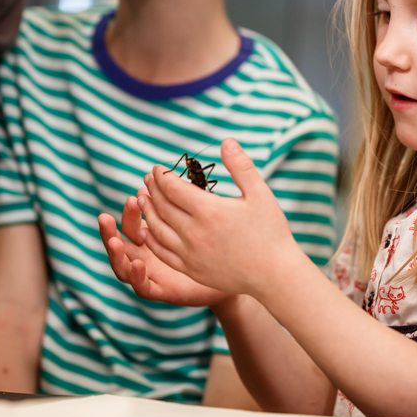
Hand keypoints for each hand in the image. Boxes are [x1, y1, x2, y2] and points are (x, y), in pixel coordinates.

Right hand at [98, 197, 230, 307]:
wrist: (230, 276)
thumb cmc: (213, 245)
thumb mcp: (196, 221)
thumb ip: (182, 203)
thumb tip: (172, 176)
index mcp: (150, 238)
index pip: (131, 223)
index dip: (130, 211)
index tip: (136, 194)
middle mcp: (145, 256)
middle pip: (119, 243)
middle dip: (109, 230)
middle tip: (104, 217)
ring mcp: (151, 275)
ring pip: (123, 267)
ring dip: (116, 254)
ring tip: (114, 241)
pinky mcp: (161, 292)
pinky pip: (143, 287)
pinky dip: (137, 277)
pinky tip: (138, 265)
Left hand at [137, 138, 304, 299]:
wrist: (275, 275)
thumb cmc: (271, 232)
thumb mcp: (260, 194)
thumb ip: (241, 166)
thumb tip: (227, 141)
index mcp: (208, 210)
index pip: (173, 188)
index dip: (161, 176)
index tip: (157, 168)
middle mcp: (194, 232)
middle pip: (162, 206)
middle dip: (152, 189)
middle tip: (147, 179)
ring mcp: (190, 253)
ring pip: (158, 229)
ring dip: (147, 211)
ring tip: (141, 199)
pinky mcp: (192, 270)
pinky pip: (163, 252)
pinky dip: (152, 239)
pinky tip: (147, 232)